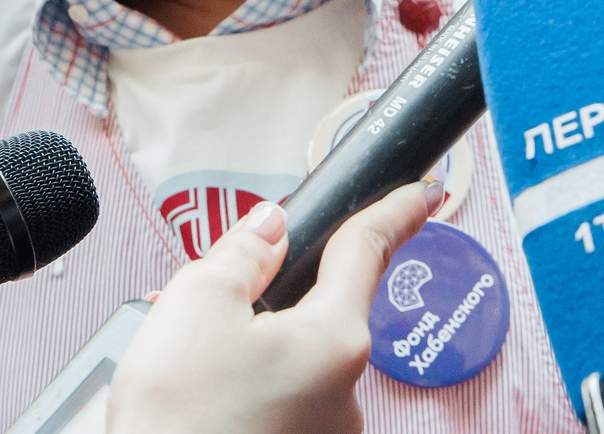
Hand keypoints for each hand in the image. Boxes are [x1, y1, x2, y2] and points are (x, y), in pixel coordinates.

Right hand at [108, 181, 436, 433]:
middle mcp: (345, 392)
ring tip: (181, 361)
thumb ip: (242, 252)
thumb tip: (269, 228)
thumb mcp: (197, 301)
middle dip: (270, 295)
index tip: (423, 192)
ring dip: (246, 346)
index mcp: (334, 338)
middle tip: (206, 299)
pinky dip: (241, 387)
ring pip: (289, 359)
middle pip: (316, 311)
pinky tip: (195, 396)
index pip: (369, 253)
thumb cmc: (180, 418)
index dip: (394, 212)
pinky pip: (276, 402)